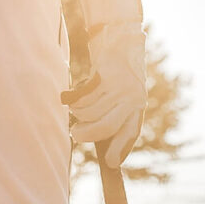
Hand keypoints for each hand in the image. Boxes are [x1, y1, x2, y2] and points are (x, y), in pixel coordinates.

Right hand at [65, 0, 143, 166]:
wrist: (120, 39)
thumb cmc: (118, 76)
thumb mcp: (122, 98)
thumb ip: (115, 119)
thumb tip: (106, 151)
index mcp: (138, 106)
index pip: (130, 132)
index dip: (120, 149)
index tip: (110, 164)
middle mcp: (132, 97)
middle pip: (105, 127)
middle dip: (86, 134)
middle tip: (75, 133)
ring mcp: (118, 86)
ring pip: (88, 112)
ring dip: (77, 113)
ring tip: (75, 108)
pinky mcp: (104, 75)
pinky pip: (81, 97)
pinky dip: (71, 99)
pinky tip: (67, 97)